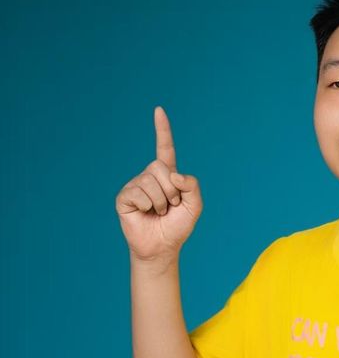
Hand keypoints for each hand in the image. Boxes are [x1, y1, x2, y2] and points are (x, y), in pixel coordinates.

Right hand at [115, 106, 202, 260]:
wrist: (162, 247)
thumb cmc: (177, 227)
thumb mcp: (194, 205)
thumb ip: (192, 185)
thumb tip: (172, 174)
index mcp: (167, 175)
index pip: (164, 148)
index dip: (162, 130)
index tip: (158, 110)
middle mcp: (149, 176)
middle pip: (161, 168)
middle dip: (171, 191)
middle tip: (170, 207)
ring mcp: (136, 185)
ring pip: (151, 182)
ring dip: (161, 202)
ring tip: (158, 212)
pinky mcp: (124, 197)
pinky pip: (138, 193)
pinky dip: (146, 206)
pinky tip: (145, 214)